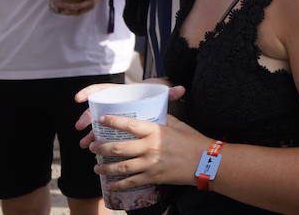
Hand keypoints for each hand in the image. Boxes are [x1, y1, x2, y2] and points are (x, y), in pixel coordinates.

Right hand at [75, 82, 185, 135]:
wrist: (157, 103)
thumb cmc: (156, 97)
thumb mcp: (161, 93)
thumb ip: (169, 92)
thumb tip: (181, 89)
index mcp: (124, 93)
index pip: (104, 89)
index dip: (90, 91)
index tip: (79, 98)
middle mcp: (115, 103)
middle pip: (97, 108)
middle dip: (87, 117)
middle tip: (81, 126)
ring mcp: (112, 115)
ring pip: (97, 123)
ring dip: (89, 132)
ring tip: (85, 143)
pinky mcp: (113, 126)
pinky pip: (101, 132)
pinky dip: (95, 138)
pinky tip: (91, 148)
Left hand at [89, 112, 207, 188]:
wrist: (205, 162)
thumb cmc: (193, 141)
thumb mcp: (179, 125)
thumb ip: (164, 119)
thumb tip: (154, 113)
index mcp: (156, 131)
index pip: (129, 125)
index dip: (113, 121)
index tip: (101, 119)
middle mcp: (149, 147)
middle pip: (118, 148)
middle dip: (101, 147)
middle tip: (93, 147)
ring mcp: (149, 164)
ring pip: (120, 167)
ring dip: (105, 167)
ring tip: (97, 166)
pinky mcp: (152, 177)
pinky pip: (130, 182)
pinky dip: (118, 184)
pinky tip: (110, 184)